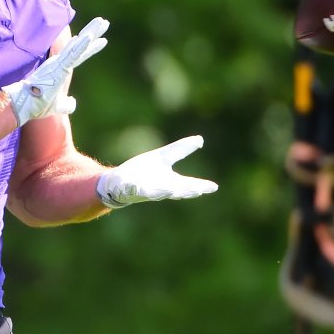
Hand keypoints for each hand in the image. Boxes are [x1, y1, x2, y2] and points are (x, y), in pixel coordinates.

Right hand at [2, 17, 108, 125]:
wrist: (25, 106)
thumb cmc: (37, 105)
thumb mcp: (57, 106)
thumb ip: (66, 104)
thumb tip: (73, 103)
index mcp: (61, 70)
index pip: (79, 56)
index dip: (91, 48)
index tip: (103, 39)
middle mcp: (61, 63)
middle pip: (81, 45)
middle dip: (93, 32)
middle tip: (104, 22)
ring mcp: (59, 63)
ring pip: (78, 45)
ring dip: (90, 33)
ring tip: (102, 21)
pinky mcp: (57, 67)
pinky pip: (72, 54)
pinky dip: (81, 45)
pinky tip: (90, 37)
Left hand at [96, 135, 218, 207]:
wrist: (119, 181)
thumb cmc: (144, 171)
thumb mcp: (163, 158)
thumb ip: (180, 150)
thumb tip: (200, 139)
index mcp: (169, 182)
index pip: (188, 185)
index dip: (201, 186)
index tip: (213, 187)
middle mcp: (159, 189)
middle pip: (174, 191)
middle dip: (184, 191)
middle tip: (197, 191)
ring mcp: (143, 191)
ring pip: (154, 193)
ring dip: (161, 191)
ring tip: (170, 189)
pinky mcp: (127, 190)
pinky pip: (131, 190)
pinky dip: (133, 188)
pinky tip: (134, 186)